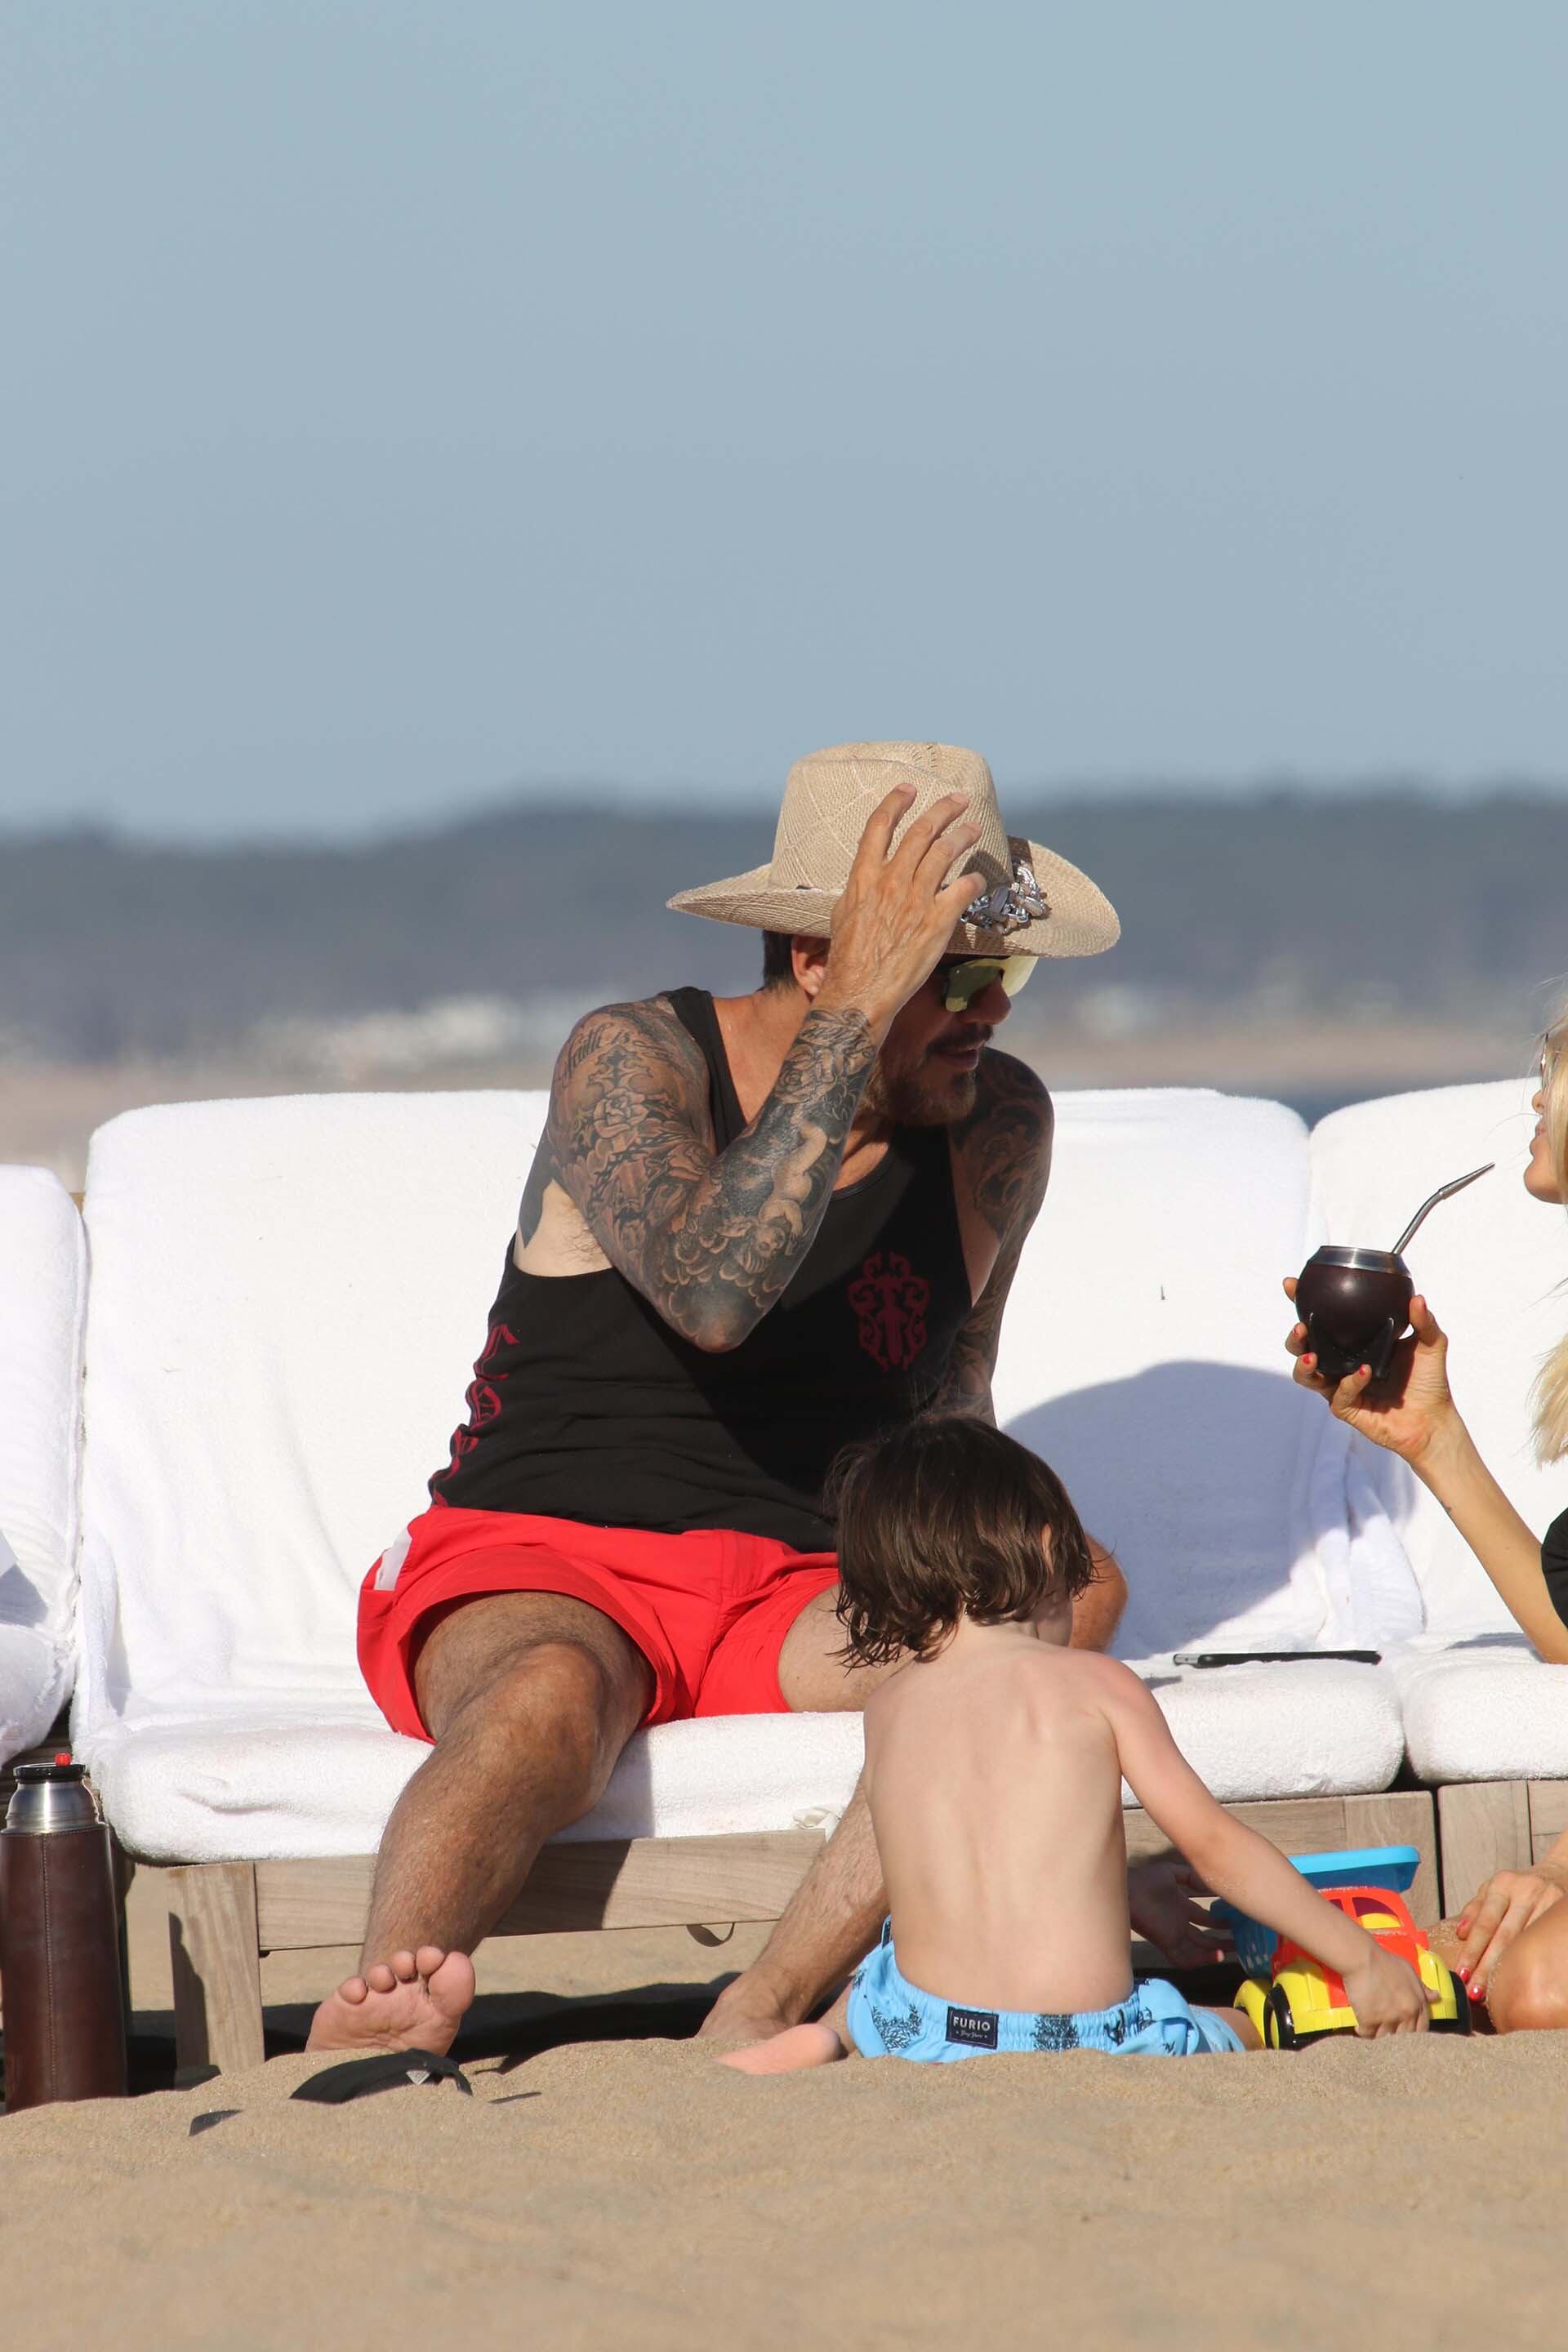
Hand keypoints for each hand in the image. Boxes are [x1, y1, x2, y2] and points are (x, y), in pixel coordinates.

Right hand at [817, 786, 985, 1037]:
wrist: (859, 991)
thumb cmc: (848, 960)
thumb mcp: (843, 914)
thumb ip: (860, 890)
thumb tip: (868, 879)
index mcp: (864, 877)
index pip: (879, 826)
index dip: (896, 802)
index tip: (909, 789)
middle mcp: (891, 881)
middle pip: (921, 831)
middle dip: (943, 810)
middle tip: (959, 800)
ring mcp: (915, 899)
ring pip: (945, 852)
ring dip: (963, 835)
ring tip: (973, 828)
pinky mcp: (937, 921)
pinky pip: (963, 888)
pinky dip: (975, 880)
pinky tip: (980, 880)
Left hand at [1126, 1857, 1232, 1968]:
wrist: (1126, 1890)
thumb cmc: (1145, 1880)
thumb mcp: (1171, 1873)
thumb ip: (1190, 1875)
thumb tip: (1211, 1881)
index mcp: (1181, 1907)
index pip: (1205, 1917)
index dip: (1219, 1920)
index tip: (1237, 1919)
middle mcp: (1180, 1923)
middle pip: (1205, 1936)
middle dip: (1222, 1938)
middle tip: (1241, 1939)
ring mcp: (1174, 1934)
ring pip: (1198, 1948)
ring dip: (1215, 1951)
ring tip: (1233, 1949)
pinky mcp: (1167, 1944)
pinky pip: (1185, 1958)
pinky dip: (1200, 1960)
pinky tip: (1215, 1956)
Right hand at [1282, 1280, 1458, 1464]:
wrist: (1434, 1420)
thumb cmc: (1429, 1381)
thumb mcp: (1431, 1344)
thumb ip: (1424, 1321)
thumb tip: (1417, 1298)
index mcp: (1354, 1344)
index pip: (1322, 1322)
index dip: (1302, 1303)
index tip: (1292, 1285)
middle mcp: (1342, 1364)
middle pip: (1302, 1349)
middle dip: (1294, 1338)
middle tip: (1301, 1326)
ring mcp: (1341, 1387)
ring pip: (1306, 1376)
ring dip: (1303, 1364)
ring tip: (1311, 1355)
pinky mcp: (1348, 1409)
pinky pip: (1338, 1395)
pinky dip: (1349, 1382)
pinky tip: (1364, 1371)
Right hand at [1341, 1942, 1436, 2036]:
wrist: (1362, 1957)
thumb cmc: (1384, 1961)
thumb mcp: (1408, 1970)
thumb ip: (1422, 1987)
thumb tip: (1436, 1996)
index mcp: (1418, 2004)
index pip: (1422, 2030)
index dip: (1414, 2034)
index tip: (1405, 2032)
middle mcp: (1406, 2014)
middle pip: (1404, 2038)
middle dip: (1396, 2037)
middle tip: (1386, 2032)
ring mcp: (1388, 2018)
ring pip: (1385, 2039)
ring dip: (1378, 2036)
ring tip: (1372, 2030)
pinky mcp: (1369, 2020)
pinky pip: (1367, 2035)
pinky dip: (1362, 2032)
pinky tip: (1360, 2027)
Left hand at [1455, 1865, 1567, 2001]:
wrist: (1558, 1874)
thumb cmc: (1517, 1888)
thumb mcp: (1493, 1889)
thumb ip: (1475, 1909)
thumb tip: (1460, 1933)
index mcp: (1502, 1885)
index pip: (1485, 1923)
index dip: (1472, 1950)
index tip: (1462, 1973)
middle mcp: (1525, 1891)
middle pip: (1504, 1936)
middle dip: (1488, 1967)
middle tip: (1475, 1992)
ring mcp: (1548, 1901)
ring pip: (1526, 1942)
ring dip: (1511, 1969)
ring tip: (1495, 1993)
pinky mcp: (1561, 1911)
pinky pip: (1544, 1941)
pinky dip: (1533, 1960)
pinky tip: (1525, 1978)